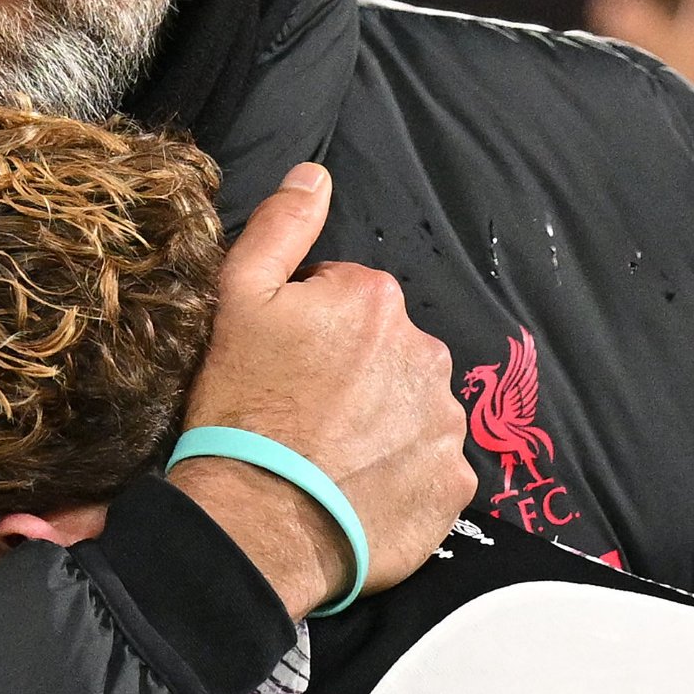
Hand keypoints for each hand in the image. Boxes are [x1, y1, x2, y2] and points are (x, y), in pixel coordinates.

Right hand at [176, 164, 475, 613]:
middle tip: (306, 413)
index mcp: (377, 301)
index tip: (284, 365)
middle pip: (390, 352)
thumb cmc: (241, 407)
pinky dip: (403, 473)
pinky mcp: (455, 483)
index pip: (350, 299)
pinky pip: (432, 465)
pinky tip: (360, 487)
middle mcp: (428, 353)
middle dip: (356, 373)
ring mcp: (447, 422)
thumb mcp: (238, 299)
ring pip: (414, 407)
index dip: (311, 330)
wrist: (261, 520)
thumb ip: (281, 227)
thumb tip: (316, 173)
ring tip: (331, 454)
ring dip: (383, 422)